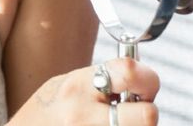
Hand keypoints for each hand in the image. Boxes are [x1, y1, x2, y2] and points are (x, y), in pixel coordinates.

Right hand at [10, 58, 159, 124]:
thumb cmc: (44, 114)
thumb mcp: (67, 84)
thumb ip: (103, 79)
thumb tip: (142, 80)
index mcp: (78, 86)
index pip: (130, 71)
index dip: (147, 79)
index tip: (143, 89)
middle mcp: (83, 116)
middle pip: (148, 116)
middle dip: (146, 114)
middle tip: (134, 114)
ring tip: (114, 124)